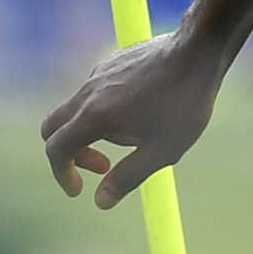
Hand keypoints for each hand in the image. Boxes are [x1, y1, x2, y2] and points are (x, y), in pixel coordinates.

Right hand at [40, 29, 226, 206]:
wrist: (199, 51)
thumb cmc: (184, 103)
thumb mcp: (161, 151)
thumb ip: (127, 178)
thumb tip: (101, 202)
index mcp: (95, 116)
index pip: (57, 150)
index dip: (62, 175)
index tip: (78, 191)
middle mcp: (88, 92)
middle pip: (53, 127)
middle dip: (69, 154)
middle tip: (102, 167)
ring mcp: (97, 74)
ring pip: (75, 110)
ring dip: (90, 133)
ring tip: (134, 139)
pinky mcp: (110, 63)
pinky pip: (93, 93)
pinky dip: (101, 112)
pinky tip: (140, 114)